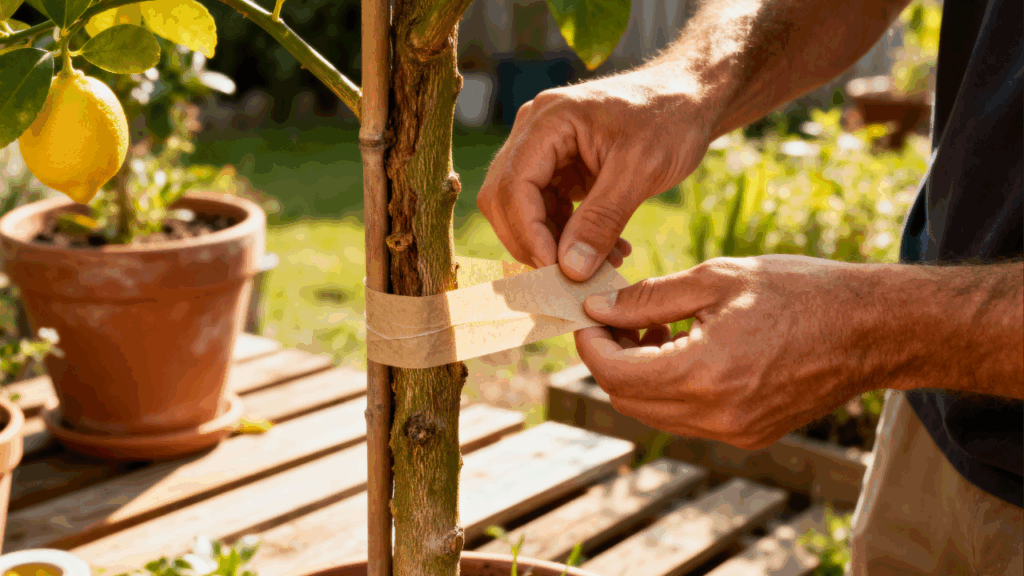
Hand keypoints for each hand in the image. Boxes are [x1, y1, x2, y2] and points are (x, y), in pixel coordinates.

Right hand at [477, 70, 713, 280]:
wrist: (692, 98)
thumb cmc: (671, 119)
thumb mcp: (641, 170)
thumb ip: (602, 219)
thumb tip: (570, 270)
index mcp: (548, 120)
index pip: (513, 186)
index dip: (529, 234)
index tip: (558, 271)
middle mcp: (534, 132)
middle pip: (505, 199)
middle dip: (532, 243)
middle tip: (570, 278)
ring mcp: (544, 150)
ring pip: (523, 211)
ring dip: (553, 245)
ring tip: (600, 267)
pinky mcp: (558, 168)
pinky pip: (547, 211)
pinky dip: (568, 237)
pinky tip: (606, 252)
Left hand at [575, 255, 882, 449]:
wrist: (873, 328)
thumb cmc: (799, 291)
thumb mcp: (716, 279)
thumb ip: (647, 297)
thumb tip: (596, 308)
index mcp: (703, 374)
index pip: (614, 374)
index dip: (590, 343)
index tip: (587, 314)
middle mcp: (715, 416)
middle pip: (627, 399)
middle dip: (609, 359)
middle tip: (616, 317)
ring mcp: (734, 433)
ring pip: (654, 413)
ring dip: (638, 375)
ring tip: (652, 328)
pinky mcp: (750, 436)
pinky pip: (687, 419)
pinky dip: (671, 388)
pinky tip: (683, 348)